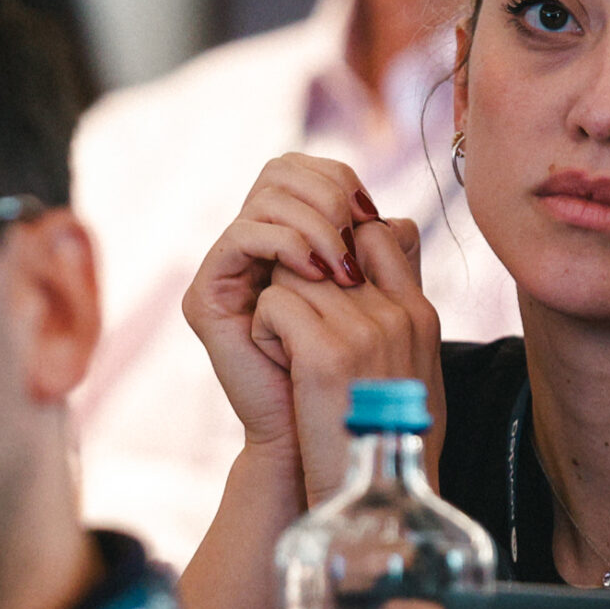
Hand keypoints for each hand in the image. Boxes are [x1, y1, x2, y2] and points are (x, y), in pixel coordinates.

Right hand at [181, 156, 384, 458]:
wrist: (319, 438)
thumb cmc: (354, 380)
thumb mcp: (382, 309)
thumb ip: (389, 262)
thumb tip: (402, 218)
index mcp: (292, 238)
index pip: (308, 172)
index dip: (341, 180)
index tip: (372, 216)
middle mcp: (255, 246)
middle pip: (280, 170)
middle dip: (327, 193)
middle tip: (356, 231)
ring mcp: (229, 269)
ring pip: (264, 197)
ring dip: (313, 221)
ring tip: (341, 266)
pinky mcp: (207, 294)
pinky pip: (241, 235)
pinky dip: (285, 243)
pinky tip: (317, 273)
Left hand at [252, 209, 440, 505]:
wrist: (375, 502)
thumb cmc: (385, 446)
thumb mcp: (412, 374)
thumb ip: (400, 319)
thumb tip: (388, 270)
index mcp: (420, 315)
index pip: (378, 233)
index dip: (336, 252)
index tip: (320, 293)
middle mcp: (398, 313)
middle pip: (326, 249)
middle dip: (298, 281)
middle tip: (294, 334)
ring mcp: (364, 330)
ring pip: (292, 273)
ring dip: (278, 310)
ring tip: (290, 359)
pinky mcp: (325, 352)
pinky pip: (273, 303)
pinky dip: (263, 334)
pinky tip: (280, 372)